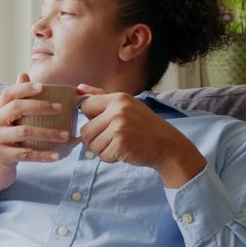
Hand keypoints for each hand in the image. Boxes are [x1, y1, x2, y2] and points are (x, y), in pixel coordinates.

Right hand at [0, 73, 69, 204]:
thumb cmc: (4, 144)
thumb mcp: (7, 122)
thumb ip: (16, 101)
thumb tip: (24, 74)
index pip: (8, 94)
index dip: (24, 88)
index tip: (43, 86)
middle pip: (17, 108)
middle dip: (41, 106)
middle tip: (61, 109)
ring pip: (24, 132)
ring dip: (48, 133)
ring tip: (66, 135)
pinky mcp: (0, 156)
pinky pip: (25, 154)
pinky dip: (43, 155)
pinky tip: (57, 156)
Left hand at [77, 84, 206, 187]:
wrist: (167, 145)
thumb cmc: (144, 126)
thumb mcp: (126, 106)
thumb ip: (101, 97)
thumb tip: (78, 89)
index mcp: (118, 98)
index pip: (85, 106)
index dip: (91, 119)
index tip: (102, 125)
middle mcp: (118, 110)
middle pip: (85, 130)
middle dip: (95, 139)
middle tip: (114, 139)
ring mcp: (119, 127)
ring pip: (91, 144)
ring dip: (103, 150)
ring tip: (120, 145)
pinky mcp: (121, 144)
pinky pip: (101, 155)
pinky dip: (110, 158)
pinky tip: (124, 152)